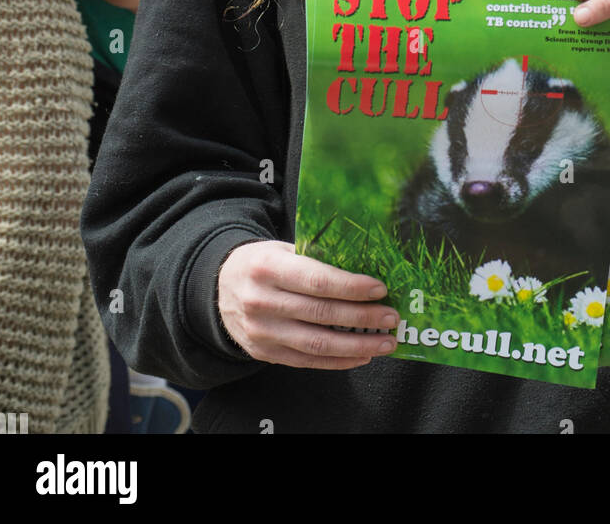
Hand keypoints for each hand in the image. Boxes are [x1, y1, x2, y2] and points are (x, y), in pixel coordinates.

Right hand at [217, 240, 399, 369]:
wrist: (218, 288)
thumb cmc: (260, 263)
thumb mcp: (281, 249)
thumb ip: (315, 258)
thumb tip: (363, 268)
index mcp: (268, 268)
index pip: (317, 281)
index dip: (352, 287)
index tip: (379, 289)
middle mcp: (262, 301)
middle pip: (321, 314)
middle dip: (362, 318)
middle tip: (391, 317)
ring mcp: (262, 332)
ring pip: (317, 344)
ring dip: (357, 345)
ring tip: (384, 342)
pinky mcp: (265, 353)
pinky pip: (308, 361)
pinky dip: (338, 361)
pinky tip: (361, 355)